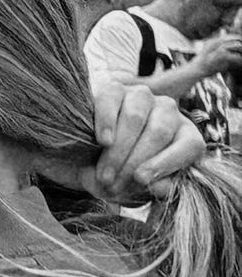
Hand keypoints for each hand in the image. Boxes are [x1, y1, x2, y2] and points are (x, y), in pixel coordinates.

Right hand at [90, 76, 204, 203]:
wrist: (86, 158)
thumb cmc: (121, 175)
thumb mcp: (139, 187)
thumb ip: (155, 187)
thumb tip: (160, 187)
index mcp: (185, 136)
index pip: (190, 145)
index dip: (167, 163)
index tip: (142, 180)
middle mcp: (168, 111)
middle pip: (159, 132)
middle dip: (134, 162)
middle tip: (113, 186)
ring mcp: (142, 96)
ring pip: (135, 118)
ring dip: (118, 151)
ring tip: (104, 175)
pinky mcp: (114, 89)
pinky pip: (112, 102)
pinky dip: (107, 123)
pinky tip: (103, 142)